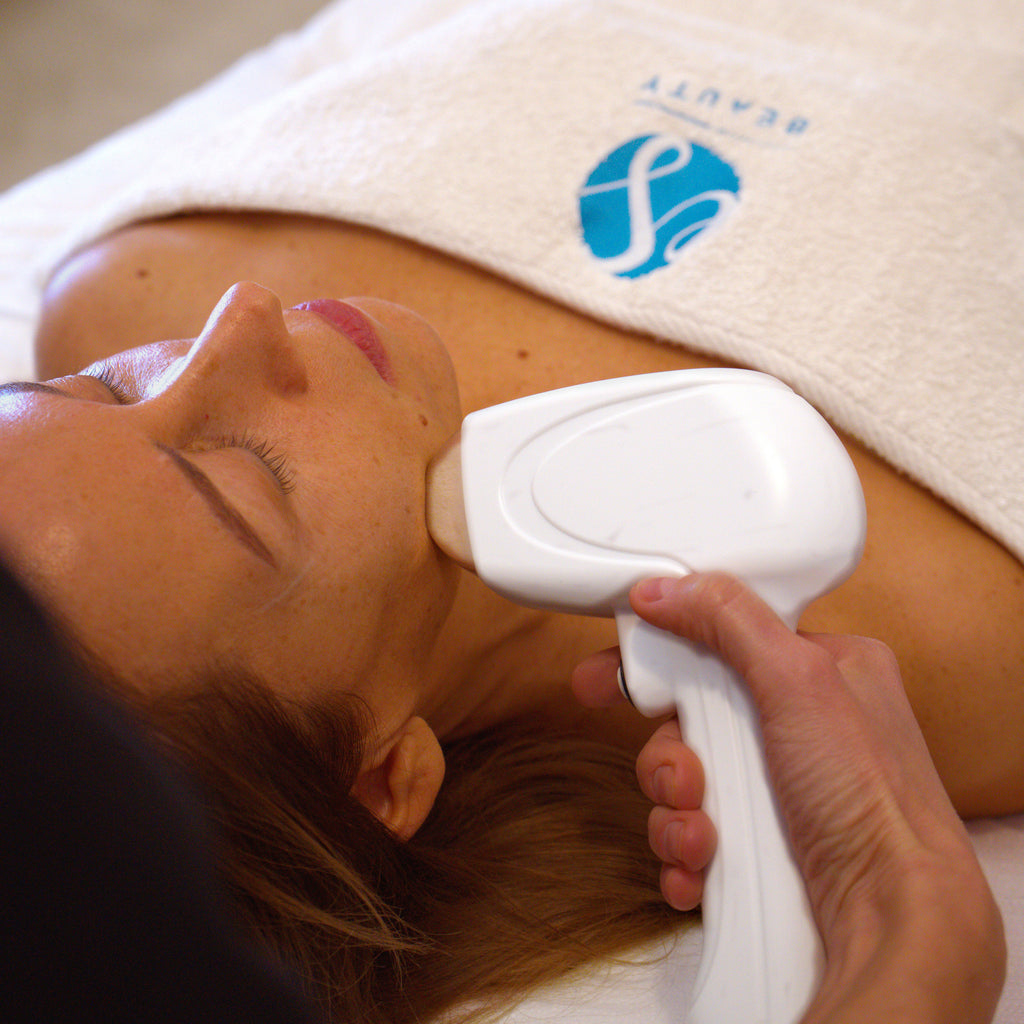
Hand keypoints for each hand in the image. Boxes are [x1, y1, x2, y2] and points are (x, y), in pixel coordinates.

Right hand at [573, 572, 1004, 1022]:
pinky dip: (684, 849)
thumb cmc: (871, 801)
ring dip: (674, 808)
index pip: (721, 640)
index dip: (661, 654)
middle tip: (678, 776)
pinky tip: (702, 866)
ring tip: (700, 832)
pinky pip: (689, 831)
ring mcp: (776, 789)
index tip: (609, 673)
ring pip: (682, 779)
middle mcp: (798, 727)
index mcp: (822, 671)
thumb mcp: (800, 681)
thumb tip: (662, 588)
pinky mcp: (757, 844)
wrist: (891, 922)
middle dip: (668, 753)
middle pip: (689, 716)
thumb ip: (727, 621)